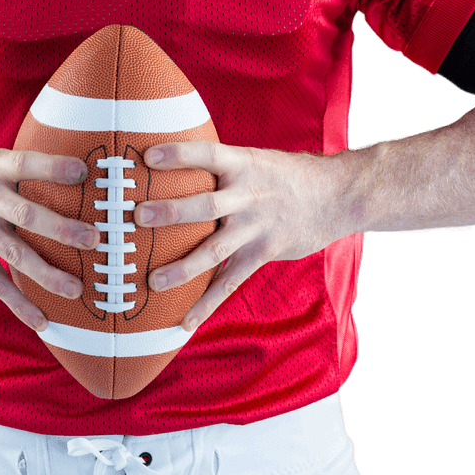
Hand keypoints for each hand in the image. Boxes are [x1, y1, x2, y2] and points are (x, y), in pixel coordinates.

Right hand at [0, 148, 99, 332]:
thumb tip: (64, 171)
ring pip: (15, 253)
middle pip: (27, 213)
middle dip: (62, 228)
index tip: (84, 172)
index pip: (25, 163)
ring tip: (77, 289)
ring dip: (48, 273)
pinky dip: (19, 303)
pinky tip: (42, 320)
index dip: (53, 167)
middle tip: (94, 239)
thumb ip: (11, 169)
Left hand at [134, 142, 344, 331]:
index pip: (207, 154)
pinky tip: (185, 321)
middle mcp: (249, 195)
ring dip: (183, 267)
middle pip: (206, 205)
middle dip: (171, 212)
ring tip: (153, 281)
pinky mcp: (264, 252)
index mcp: (243, 164)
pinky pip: (232, 281)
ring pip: (215, 250)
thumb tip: (170, 162)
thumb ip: (219, 165)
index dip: (178, 154)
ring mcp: (257, 226)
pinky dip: (207, 303)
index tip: (148, 156)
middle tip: (139, 217)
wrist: (336, 195)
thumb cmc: (283, 174)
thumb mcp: (254, 158)